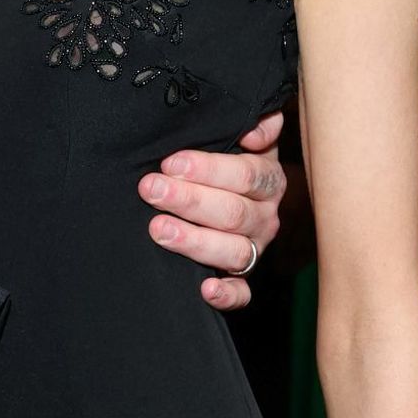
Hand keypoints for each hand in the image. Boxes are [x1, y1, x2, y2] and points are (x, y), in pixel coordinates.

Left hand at [137, 111, 285, 308]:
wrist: (219, 193)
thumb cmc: (219, 161)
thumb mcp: (234, 135)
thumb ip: (253, 123)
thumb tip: (255, 130)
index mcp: (266, 179)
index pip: (246, 175)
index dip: (209, 169)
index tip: (171, 163)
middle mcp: (265, 216)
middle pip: (233, 212)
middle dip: (189, 200)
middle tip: (151, 190)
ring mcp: (254, 249)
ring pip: (234, 251)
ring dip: (195, 242)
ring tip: (158, 230)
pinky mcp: (242, 279)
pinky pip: (242, 294)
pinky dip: (227, 294)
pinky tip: (205, 288)